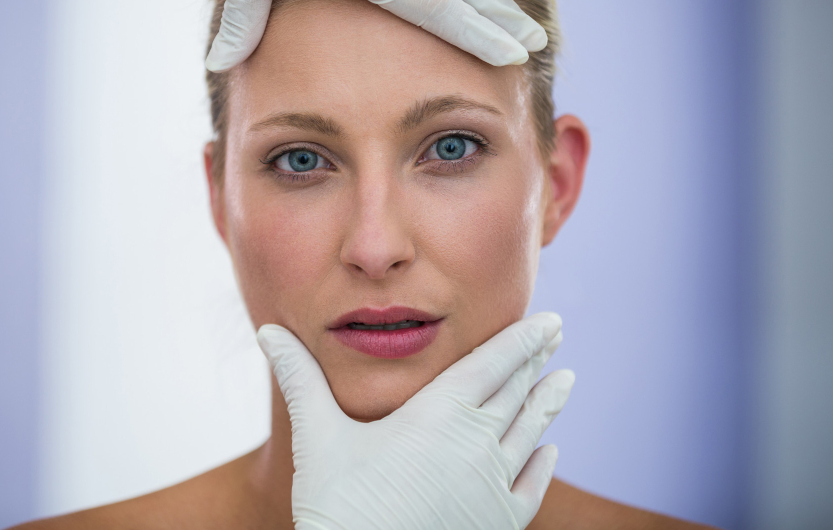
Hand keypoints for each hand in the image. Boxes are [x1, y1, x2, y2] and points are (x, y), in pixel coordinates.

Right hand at [257, 313, 574, 529]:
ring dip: (547, 404)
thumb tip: (267, 330)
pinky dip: (543, 464)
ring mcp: (491, 485)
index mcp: (439, 414)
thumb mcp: (317, 435)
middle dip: (536, 361)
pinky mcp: (497, 523)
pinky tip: (551, 451)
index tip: (549, 322)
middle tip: (556, 337)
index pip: (493, 364)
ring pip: (529, 433)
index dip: (523, 339)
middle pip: (516, 392)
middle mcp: (476, 444)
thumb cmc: (336, 506)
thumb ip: (300, 378)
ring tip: (565, 381)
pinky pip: (530, 486)